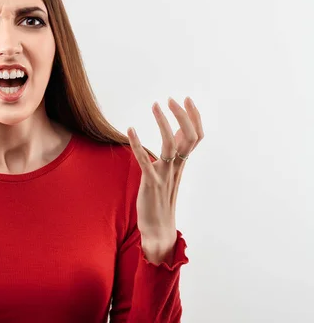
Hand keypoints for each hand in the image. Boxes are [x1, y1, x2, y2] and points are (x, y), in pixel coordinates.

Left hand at [127, 97, 203, 245]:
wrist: (158, 228)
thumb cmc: (161, 198)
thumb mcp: (170, 172)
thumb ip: (174, 152)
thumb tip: (178, 131)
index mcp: (182, 164)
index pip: (196, 136)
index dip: (194, 117)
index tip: (187, 99)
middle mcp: (177, 167)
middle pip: (188, 137)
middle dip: (182, 115)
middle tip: (171, 99)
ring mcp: (165, 175)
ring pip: (170, 145)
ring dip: (163, 123)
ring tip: (155, 105)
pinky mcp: (151, 182)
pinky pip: (145, 160)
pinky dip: (137, 144)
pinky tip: (130, 129)